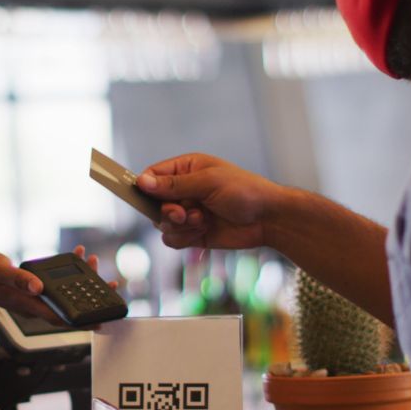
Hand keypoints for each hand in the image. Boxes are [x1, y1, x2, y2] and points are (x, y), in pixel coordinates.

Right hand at [0, 246, 113, 320]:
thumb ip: (18, 279)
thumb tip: (38, 287)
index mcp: (28, 303)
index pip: (61, 317)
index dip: (83, 320)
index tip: (103, 319)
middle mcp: (34, 301)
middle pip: (68, 305)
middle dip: (90, 297)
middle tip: (109, 284)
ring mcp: (34, 294)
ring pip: (64, 293)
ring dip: (82, 282)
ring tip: (95, 265)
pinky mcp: (32, 285)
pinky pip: (56, 282)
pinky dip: (68, 271)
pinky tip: (77, 255)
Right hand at [137, 153, 285, 250]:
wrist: (268, 219)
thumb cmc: (244, 191)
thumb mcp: (208, 182)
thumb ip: (174, 184)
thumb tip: (142, 182)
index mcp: (186, 169)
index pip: (152, 176)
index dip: (145, 187)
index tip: (145, 196)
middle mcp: (183, 191)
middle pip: (153, 204)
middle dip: (167, 211)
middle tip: (184, 213)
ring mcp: (187, 213)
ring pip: (161, 224)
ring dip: (179, 226)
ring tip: (201, 221)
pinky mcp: (192, 233)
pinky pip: (172, 239)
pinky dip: (184, 238)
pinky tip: (203, 230)